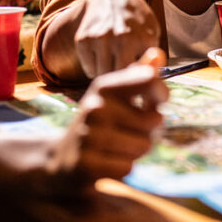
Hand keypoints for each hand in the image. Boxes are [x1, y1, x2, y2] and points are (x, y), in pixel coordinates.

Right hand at [0, 48, 169, 199]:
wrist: (60, 160)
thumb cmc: (97, 124)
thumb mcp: (113, 96)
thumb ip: (138, 75)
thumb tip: (158, 53)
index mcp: (104, 87)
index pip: (149, 79)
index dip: (161, 93)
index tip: (156, 102)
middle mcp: (95, 108)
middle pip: (155, 120)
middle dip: (150, 130)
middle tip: (130, 132)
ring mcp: (89, 136)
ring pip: (144, 145)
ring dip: (136, 150)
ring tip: (116, 147)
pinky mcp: (87, 165)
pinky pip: (128, 167)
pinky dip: (121, 168)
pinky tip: (105, 162)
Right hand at [75, 0, 161, 78]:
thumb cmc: (136, 19)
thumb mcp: (152, 32)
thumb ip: (153, 56)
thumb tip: (151, 80)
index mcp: (142, 39)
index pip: (141, 74)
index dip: (139, 80)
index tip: (138, 78)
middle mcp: (121, 39)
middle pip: (121, 77)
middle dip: (122, 79)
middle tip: (123, 73)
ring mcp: (100, 39)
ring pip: (103, 75)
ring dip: (108, 74)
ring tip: (113, 63)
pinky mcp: (83, 40)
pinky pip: (89, 69)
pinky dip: (95, 68)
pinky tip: (102, 57)